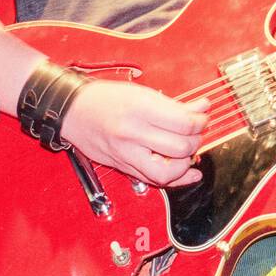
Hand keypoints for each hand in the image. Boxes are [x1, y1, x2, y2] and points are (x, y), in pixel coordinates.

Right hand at [61, 80, 208, 186]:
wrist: (73, 111)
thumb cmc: (106, 98)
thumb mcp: (143, 93)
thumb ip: (175, 105)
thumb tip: (203, 108)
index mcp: (139, 110)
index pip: (182, 123)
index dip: (200, 122)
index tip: (202, 118)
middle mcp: (131, 134)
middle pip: (179, 147)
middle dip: (196, 140)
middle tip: (196, 132)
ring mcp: (126, 154)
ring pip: (167, 172)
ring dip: (186, 162)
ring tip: (188, 151)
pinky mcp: (123, 168)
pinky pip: (154, 181)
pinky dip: (177, 180)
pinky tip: (190, 173)